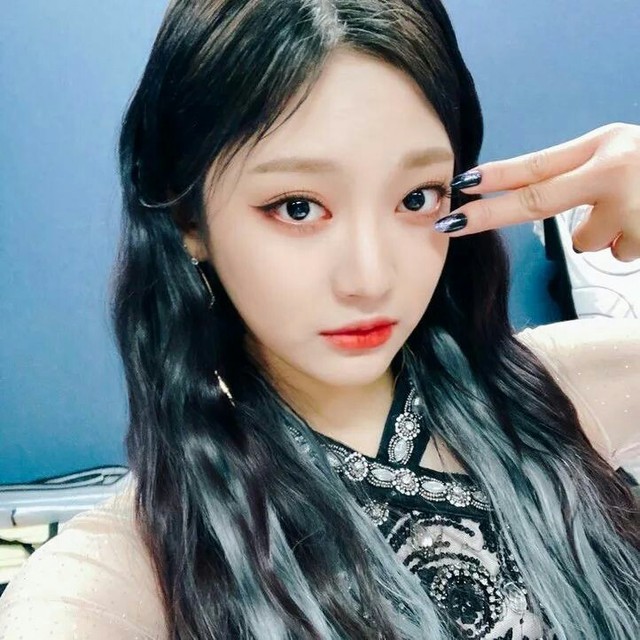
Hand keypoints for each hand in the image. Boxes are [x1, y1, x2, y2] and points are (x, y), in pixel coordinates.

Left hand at [434, 122, 639, 261]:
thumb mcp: (619, 155)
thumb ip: (577, 174)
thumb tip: (526, 198)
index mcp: (604, 145)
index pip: (537, 164)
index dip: (496, 176)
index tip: (460, 184)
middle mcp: (616, 171)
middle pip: (538, 200)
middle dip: (490, 214)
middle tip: (452, 223)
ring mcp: (633, 207)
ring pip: (585, 239)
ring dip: (602, 233)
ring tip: (633, 212)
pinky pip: (617, 251)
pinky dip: (628, 243)